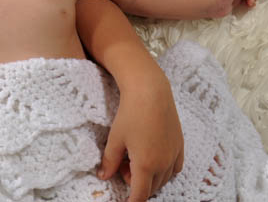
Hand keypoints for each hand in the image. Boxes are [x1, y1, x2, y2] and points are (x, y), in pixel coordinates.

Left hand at [99, 72, 183, 201]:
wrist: (151, 92)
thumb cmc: (130, 114)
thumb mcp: (115, 138)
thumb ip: (110, 161)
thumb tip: (103, 176)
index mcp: (146, 165)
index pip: (140, 194)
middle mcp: (163, 164)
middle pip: (151, 187)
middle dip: (136, 183)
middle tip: (122, 166)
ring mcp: (174, 155)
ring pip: (163, 179)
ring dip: (149, 177)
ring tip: (133, 157)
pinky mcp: (180, 146)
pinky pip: (174, 168)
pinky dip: (163, 170)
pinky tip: (152, 156)